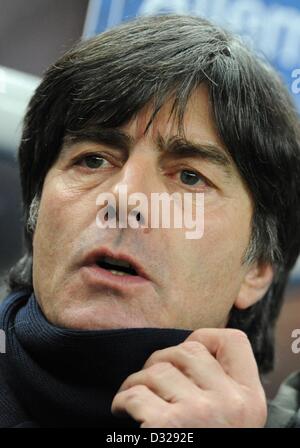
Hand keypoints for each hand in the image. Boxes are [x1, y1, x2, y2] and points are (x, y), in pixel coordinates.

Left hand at [111, 329, 266, 427]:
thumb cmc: (207, 443)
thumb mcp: (232, 418)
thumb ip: (222, 386)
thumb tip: (191, 348)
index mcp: (250, 399)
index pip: (233, 341)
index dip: (205, 338)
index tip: (187, 355)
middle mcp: (230, 404)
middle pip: (186, 350)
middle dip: (162, 361)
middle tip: (154, 383)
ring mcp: (199, 413)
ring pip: (156, 369)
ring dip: (138, 381)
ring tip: (138, 400)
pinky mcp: (165, 427)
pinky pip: (135, 392)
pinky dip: (122, 400)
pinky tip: (124, 412)